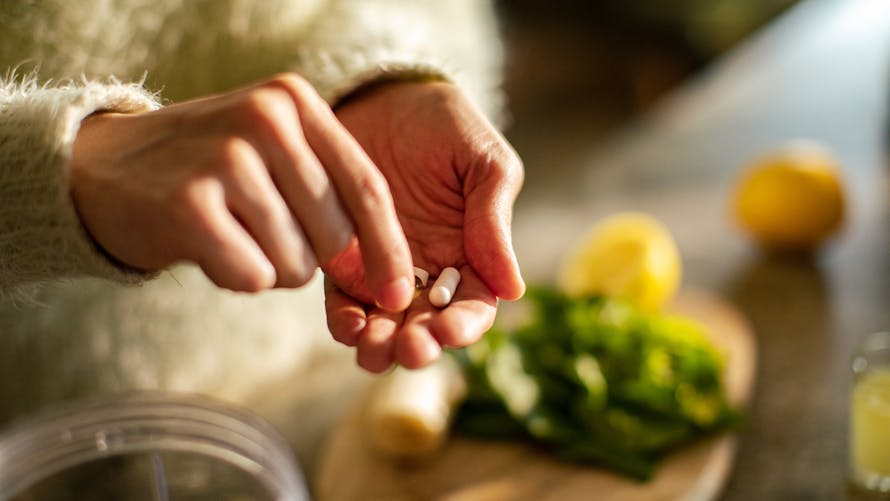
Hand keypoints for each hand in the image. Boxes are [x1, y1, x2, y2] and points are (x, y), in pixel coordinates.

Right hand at [70, 74, 414, 309]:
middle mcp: (265, 119)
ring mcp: (227, 159)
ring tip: (229, 231)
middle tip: (260, 231)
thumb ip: (330, 190)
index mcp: (294, 102)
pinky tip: (205, 245)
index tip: (400, 294)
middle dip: (309, 256)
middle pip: (335, 235)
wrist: (101, 169)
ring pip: (295, 264)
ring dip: (268, 266)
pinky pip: (252, 277)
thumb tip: (389, 271)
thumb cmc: (207, 171)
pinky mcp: (191, 205)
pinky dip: (234, 276)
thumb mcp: (271, 151)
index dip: (389, 249)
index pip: (368, 187)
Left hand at [324, 81, 524, 371]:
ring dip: (380, 346)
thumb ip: (495, 219)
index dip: (464, 327)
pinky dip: (344, 321)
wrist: (381, 95)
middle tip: (408, 349)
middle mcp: (428, 272)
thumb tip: (513, 289)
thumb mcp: (484, 161)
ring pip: (385, 324)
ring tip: (373, 349)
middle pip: (427, 327)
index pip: (473, 307)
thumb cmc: (444, 124)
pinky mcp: (342, 259)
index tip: (448, 331)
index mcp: (472, 254)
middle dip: (418, 345)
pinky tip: (347, 325)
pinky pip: (343, 300)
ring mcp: (383, 269)